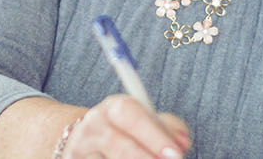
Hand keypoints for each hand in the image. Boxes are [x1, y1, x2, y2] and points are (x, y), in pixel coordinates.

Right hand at [61, 95, 190, 158]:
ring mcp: (81, 151)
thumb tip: (182, 144)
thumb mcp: (147, 123)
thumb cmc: (128, 134)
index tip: (176, 153)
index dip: (154, 134)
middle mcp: (92, 127)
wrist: (87, 146)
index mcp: (113, 108)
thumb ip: (168, 128)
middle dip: (145, 158)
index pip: (130, 113)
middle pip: (117, 144)